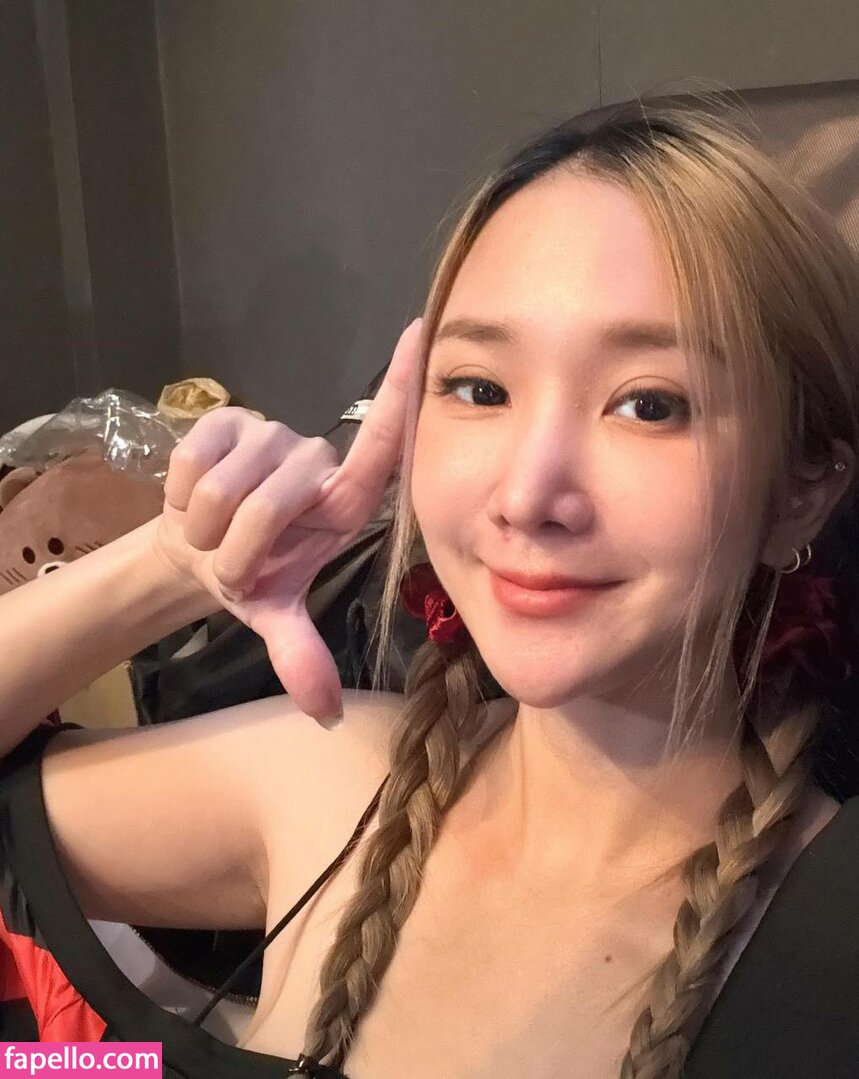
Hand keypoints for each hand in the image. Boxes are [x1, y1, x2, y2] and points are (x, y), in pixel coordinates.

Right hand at [154, 317, 424, 725]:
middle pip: (273, 502)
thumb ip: (301, 656)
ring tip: (216, 534)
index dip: (398, 391)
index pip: (381, 446)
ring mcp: (269, 434)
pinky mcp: (222, 420)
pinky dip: (181, 497)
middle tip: (234, 563)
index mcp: (345, 503)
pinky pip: (192, 463)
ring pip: (226, 488)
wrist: (196, 549)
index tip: (420, 334)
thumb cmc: (255, 574)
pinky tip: (193, 502)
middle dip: (238, 551)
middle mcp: (315, 461)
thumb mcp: (276, 616)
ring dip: (207, 529)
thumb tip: (321, 713)